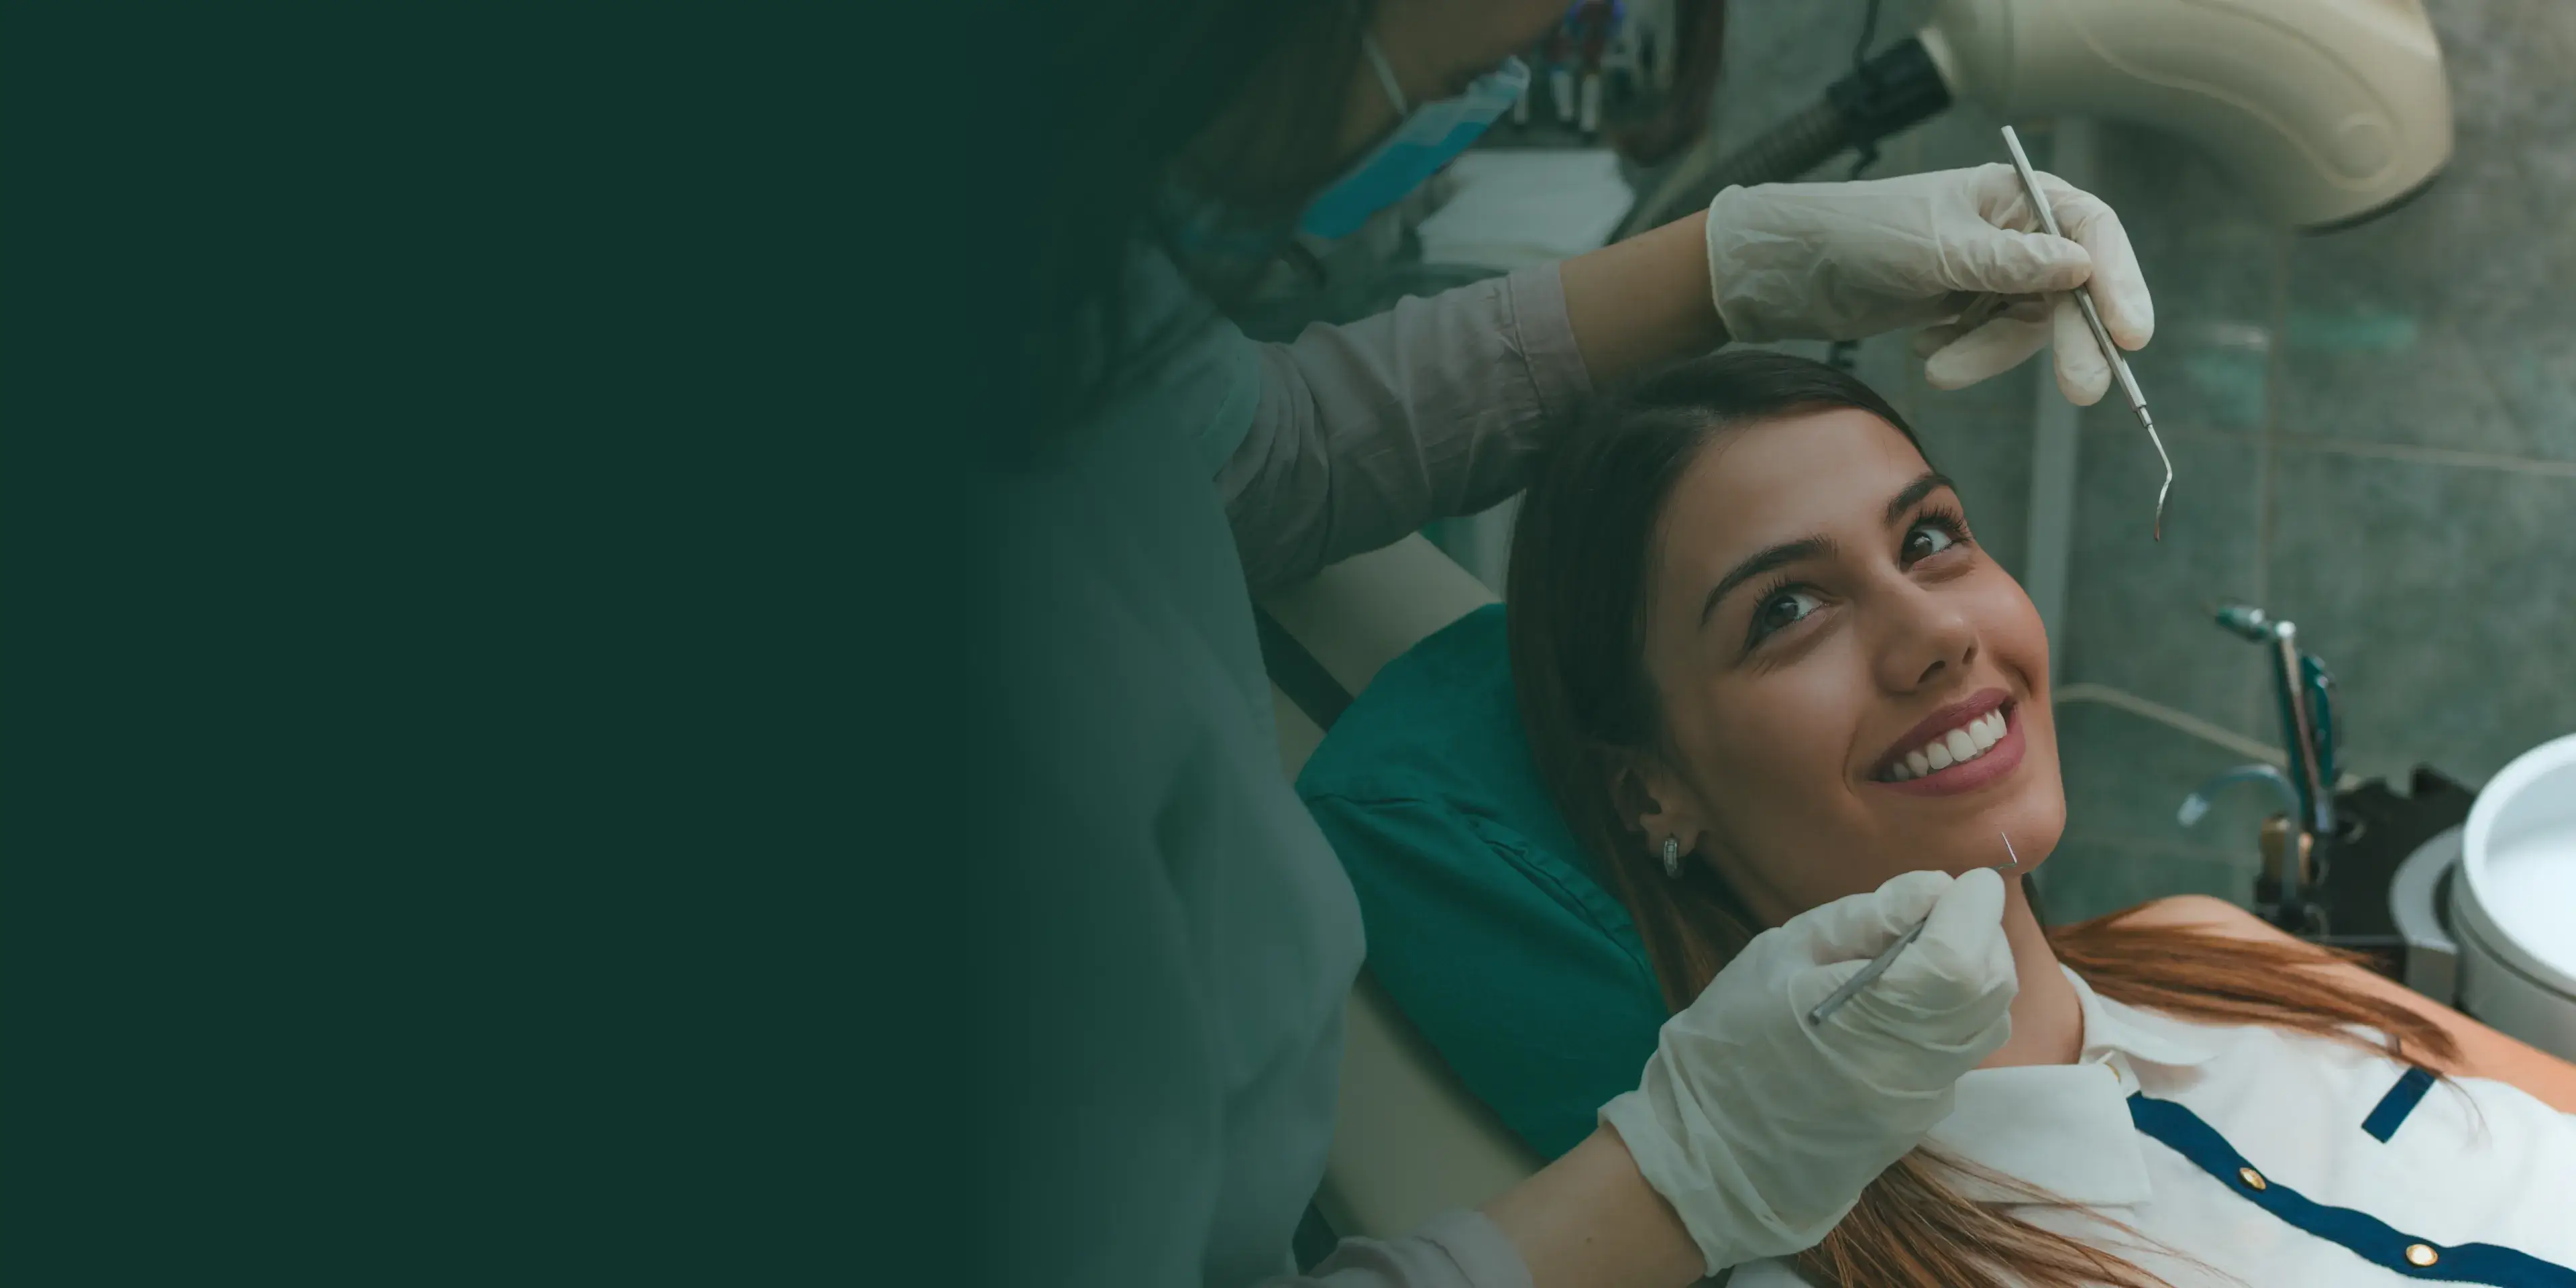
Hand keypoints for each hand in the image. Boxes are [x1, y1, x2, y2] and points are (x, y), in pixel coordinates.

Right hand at [1597, 868, 2016, 1272]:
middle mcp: (1913, 1067)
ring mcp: (1923, 1100)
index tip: (1961, 881)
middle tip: (1936, 911)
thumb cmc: (1729, 1038)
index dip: (1972, 909)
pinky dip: (1953, 1012)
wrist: (1713, 1148)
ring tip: (1920, 954)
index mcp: (1867, 1019)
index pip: (1960, 957)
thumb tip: (1934, 889)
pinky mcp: (1921, 1118)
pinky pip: (1962, 1050)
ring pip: (1988, 1020)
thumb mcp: (1779, 955)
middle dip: (1978, 934)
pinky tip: (1903, 1004)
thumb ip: (1862, 920)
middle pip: (1990, 987)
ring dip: (1972, 973)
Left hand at [1704, 164, 2154, 404]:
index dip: (2119, 282)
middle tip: (2083, 391)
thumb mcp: (1936, 249)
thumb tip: (2081, 266)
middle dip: (2072, 339)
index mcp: (2016, 193)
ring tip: (1936, 368)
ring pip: (2029, 326)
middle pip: (2073, 289)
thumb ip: (2008, 262)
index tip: (2131, 334)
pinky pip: (1991, 342)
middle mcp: (2016, 230)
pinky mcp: (1967, 308)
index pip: (2091, 231)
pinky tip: (1923, 345)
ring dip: (1989, 353)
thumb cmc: (1861, 235)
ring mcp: (1993, 272)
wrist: (1793, 269)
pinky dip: (1964, 353)